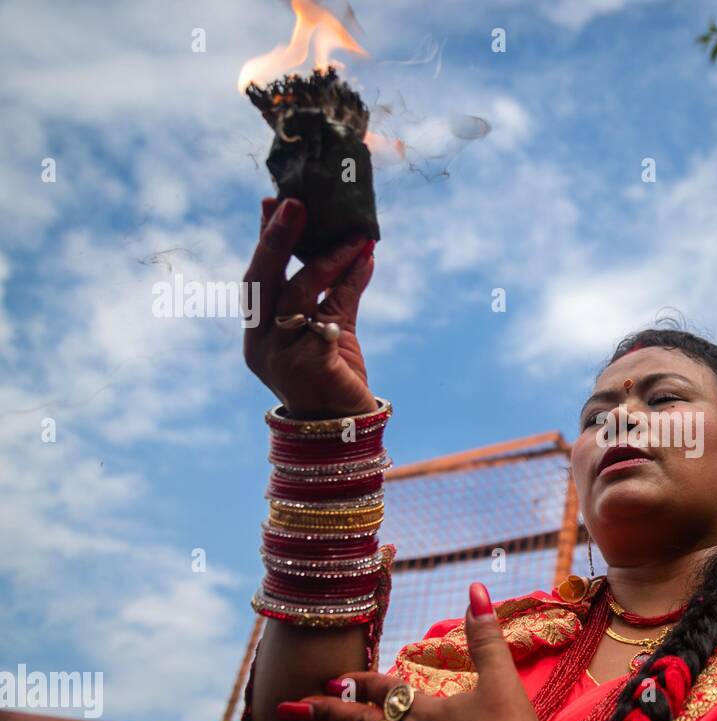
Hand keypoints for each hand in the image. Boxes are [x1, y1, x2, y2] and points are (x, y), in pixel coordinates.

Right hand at [243, 197, 378, 418]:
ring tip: (354, 236)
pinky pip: (329, 316)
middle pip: (262, 282)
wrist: (346, 430)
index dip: (265, 241)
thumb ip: (340, 291)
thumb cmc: (335, 378)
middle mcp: (259, 345)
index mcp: (257, 334)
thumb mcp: (334, 329)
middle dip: (278, 240)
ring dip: (327, 260)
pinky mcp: (309, 367)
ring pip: (298, 294)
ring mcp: (280, 357)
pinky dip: (350, 285)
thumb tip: (359, 247)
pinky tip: (366, 263)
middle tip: (297, 203)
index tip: (273, 201)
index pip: (256, 279)